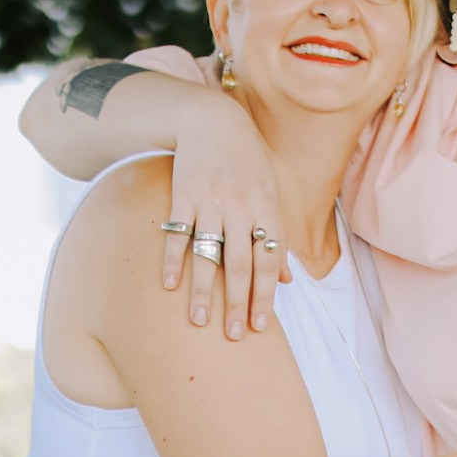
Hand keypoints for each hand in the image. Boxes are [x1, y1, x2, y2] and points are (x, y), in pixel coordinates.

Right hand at [164, 97, 290, 339]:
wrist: (213, 121)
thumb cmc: (248, 164)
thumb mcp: (271, 194)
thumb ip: (278, 237)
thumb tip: (287, 281)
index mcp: (268, 209)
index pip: (270, 260)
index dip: (266, 295)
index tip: (261, 326)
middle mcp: (242, 207)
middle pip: (241, 263)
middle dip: (238, 302)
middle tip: (234, 335)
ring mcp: (211, 201)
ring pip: (208, 254)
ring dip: (203, 291)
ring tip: (198, 322)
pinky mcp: (184, 194)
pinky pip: (178, 233)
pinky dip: (173, 260)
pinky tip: (169, 286)